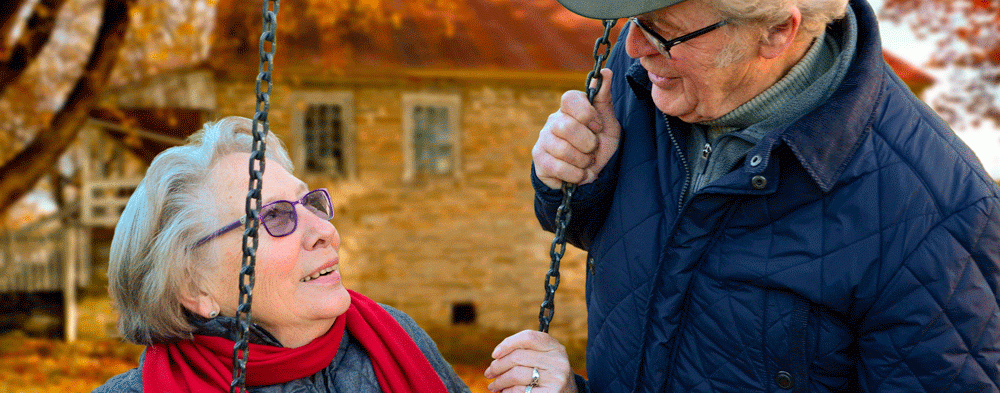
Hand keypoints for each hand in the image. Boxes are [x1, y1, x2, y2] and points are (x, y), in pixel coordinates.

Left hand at [484, 330, 576, 392]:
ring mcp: (556, 378)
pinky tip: (504, 392)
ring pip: (516, 375)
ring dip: (499, 381)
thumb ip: (526, 351)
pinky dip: (507, 392)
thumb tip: (496, 357)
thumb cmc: (549, 374)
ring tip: (493, 385)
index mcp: (555, 347)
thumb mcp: (545, 357)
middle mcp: (558, 360)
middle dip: (498, 366)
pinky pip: (520, 391)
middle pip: (517, 357)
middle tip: (489, 373)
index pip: (527, 337)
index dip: (507, 343)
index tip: (494, 354)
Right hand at [532, 68, 620, 189]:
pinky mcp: (539, 160)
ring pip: (563, 150)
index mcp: (570, 108)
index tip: (598, 127)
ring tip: (586, 163)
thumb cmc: (599, 144)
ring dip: (583, 162)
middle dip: (588, 144)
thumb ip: (604, 99)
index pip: (569, 98)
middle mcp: (553, 120)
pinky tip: (579, 174)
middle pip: (568, 127)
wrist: (591, 173)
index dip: (587, 114)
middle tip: (593, 149)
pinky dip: (575, 175)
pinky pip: (557, 168)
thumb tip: (605, 72)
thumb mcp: (608, 123)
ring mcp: (543, 140)